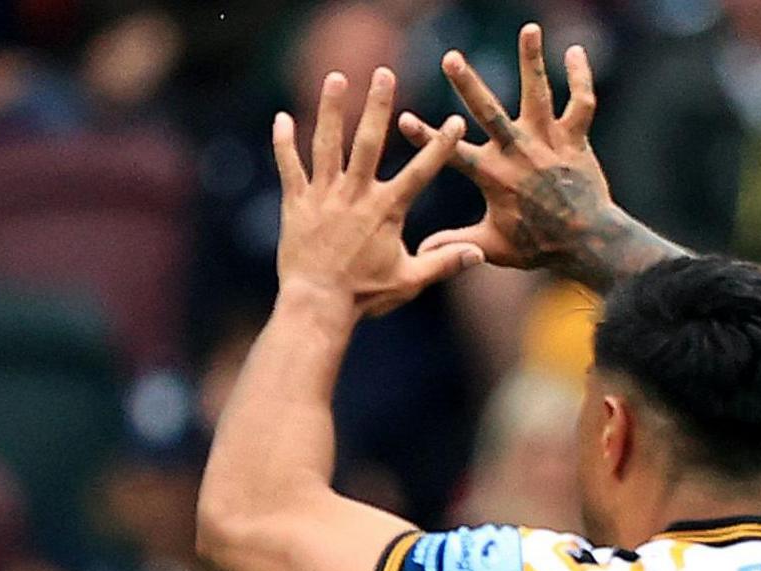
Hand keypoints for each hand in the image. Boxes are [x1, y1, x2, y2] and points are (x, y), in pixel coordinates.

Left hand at [273, 68, 481, 319]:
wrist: (316, 307)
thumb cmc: (364, 297)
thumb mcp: (409, 280)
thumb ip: (444, 262)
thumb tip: (480, 255)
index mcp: (386, 210)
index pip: (421, 171)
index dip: (439, 146)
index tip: (454, 121)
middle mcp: (355, 196)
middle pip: (368, 142)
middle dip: (377, 105)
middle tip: (384, 73)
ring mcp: (324, 197)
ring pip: (327, 145)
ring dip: (331, 109)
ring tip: (336, 77)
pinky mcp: (296, 205)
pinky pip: (289, 168)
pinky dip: (284, 143)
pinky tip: (281, 118)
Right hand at [400, 25, 621, 280]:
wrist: (587, 242)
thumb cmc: (537, 247)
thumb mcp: (491, 247)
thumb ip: (454, 244)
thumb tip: (418, 253)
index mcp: (493, 176)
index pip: (451, 153)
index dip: (425, 136)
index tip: (402, 118)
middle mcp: (519, 153)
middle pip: (489, 112)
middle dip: (467, 84)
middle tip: (451, 58)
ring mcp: (549, 142)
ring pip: (539, 94)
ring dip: (532, 60)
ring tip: (528, 28)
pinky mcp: (576, 138)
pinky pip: (581, 101)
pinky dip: (580, 76)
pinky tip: (574, 51)